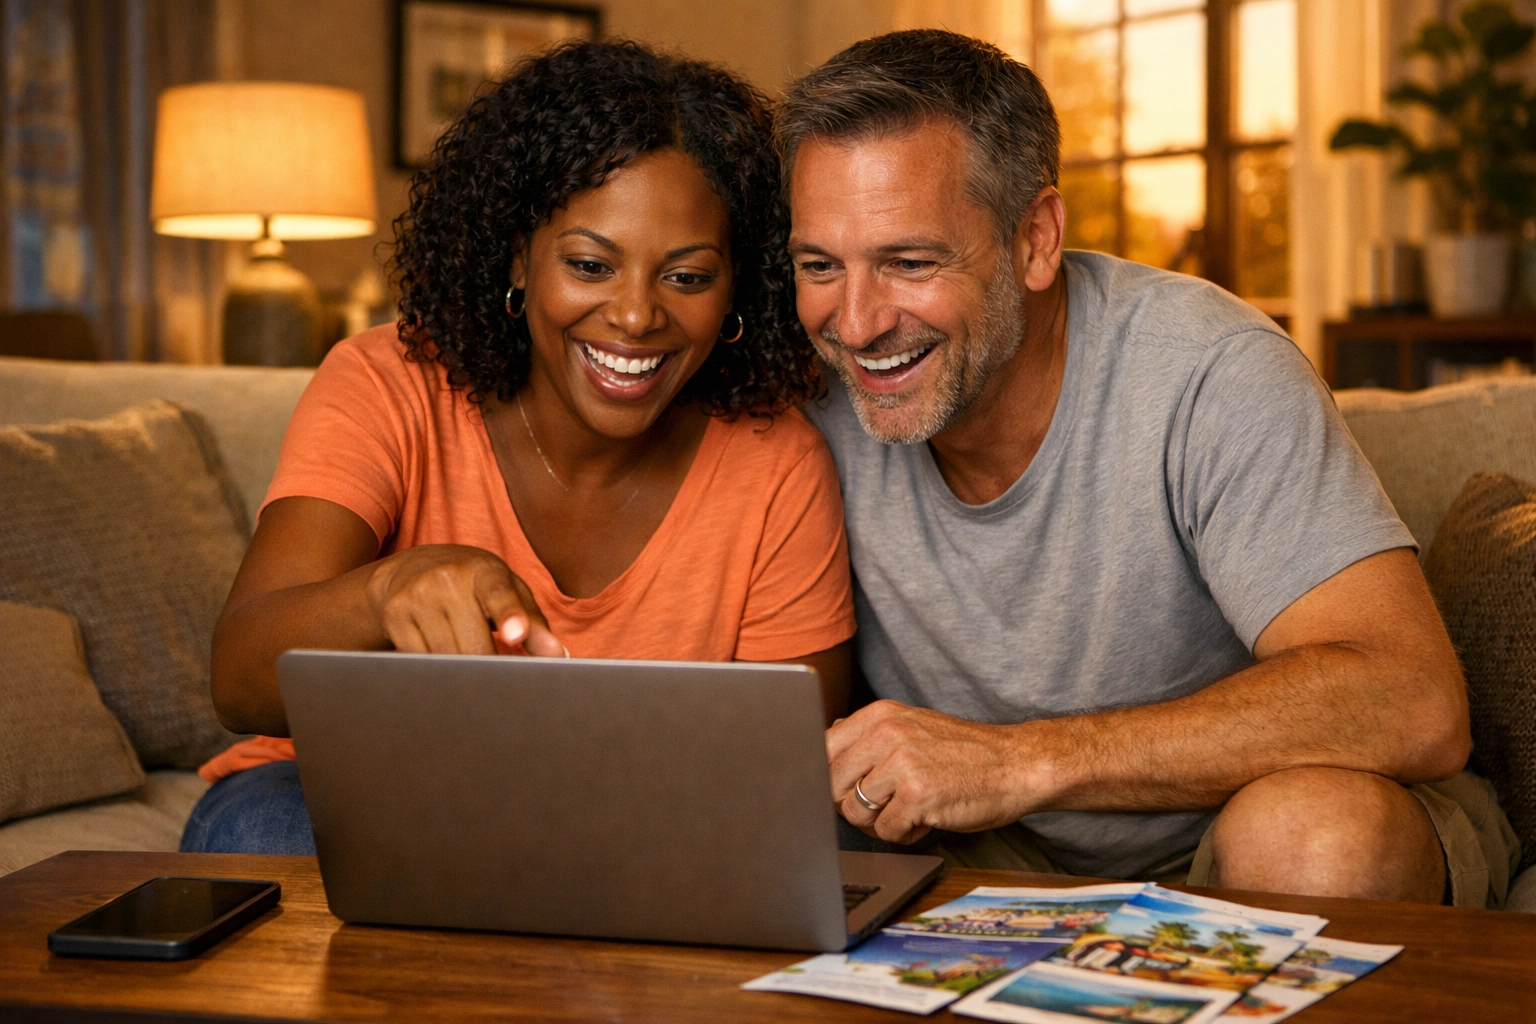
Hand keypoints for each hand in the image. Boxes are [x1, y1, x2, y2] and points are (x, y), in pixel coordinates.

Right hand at [364, 544, 564, 655]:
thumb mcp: (507, 590)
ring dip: (463, 675)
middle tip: (502, 683)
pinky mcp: (395, 617)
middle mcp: (447, 579)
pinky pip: (421, 662)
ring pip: (447, 659)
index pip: (499, 594)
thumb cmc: (473, 584)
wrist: (411, 568)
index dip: (510, 616)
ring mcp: (417, 596)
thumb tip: (558, 656)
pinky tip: (441, 663)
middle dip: (490, 668)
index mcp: (484, 570)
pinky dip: (436, 671)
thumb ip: (533, 621)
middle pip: (474, 645)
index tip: (517, 635)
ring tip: (471, 671)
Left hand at [827, 700, 1038, 843]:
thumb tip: (822, 749)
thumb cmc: (963, 753)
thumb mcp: (910, 726)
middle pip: (832, 785)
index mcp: (880, 715)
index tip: (844, 789)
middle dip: (852, 805)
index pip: (822, 749)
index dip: (830, 778)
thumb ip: (867, 737)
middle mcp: (886, 734)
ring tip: (907, 810)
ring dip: (879, 822)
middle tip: (883, 805)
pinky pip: (886, 832)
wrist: (1016, 765)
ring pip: (854, 813)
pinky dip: (903, 835)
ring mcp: (902, 764)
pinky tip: (924, 820)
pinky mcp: (918, 795)